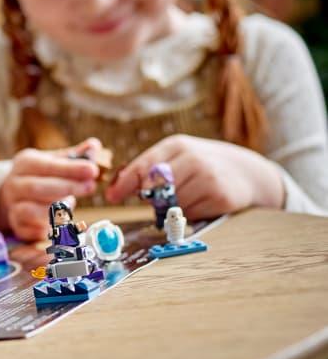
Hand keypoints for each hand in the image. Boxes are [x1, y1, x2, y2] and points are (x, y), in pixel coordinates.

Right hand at [0, 138, 101, 239]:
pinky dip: (47, 227)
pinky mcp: (17, 226)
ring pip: (31, 210)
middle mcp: (14, 184)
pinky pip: (31, 230)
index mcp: (25, 163)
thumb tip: (94, 146)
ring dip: (55, 209)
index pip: (46, 165)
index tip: (92, 170)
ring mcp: (13, 206)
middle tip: (90, 187)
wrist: (17, 194)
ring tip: (72, 203)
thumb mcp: (56, 161)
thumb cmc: (43, 176)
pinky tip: (60, 222)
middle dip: (66, 188)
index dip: (70, 169)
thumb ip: (75, 156)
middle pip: (37, 188)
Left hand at [105, 134, 284, 217]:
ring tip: (186, 196)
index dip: (124, 183)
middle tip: (154, 201)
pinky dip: (189, 213)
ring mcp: (208, 177)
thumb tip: (116, 188)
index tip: (111, 197)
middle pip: (155, 187)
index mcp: (176, 145)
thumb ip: (149, 169)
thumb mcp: (177, 156)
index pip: (143, 165)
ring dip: (171, 207)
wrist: (247, 172)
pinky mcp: (220, 196)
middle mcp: (192, 158)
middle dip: (149, 198)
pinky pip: (190, 213)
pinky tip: (200, 202)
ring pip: (171, 203)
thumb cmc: (201, 165)